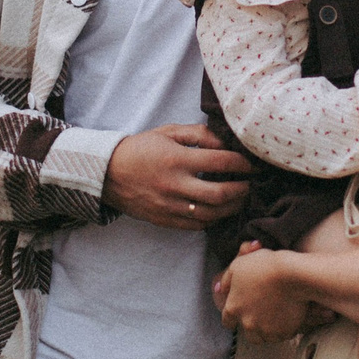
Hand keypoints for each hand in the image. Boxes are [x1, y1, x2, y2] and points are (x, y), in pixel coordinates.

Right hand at [105, 123, 250, 229]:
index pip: (220, 162)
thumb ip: (198, 134)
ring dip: (232, 208)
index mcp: (177, 160)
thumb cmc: (140, 149)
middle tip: (251, 184)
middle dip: (242, 190)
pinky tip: (220, 211)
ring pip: (211, 214)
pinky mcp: (165, 220)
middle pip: (220, 194)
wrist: (107, 174)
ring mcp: (170, 206)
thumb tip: (225, 143)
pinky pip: (196, 226)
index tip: (251, 164)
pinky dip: (213, 220)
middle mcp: (175, 185)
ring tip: (240, 199)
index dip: (242, 163)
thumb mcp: (168, 132)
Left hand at [214, 243, 311, 343]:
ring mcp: (266, 330)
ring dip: (270, 330)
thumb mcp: (238, 266)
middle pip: (248, 334)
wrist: (292, 274)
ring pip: (266, 337)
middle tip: (264, 315)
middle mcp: (247, 323)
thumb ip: (226, 280)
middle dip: (255, 327)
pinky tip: (290, 317)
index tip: (243, 313)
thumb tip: (219, 289)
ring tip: (278, 317)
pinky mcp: (284, 332)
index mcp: (233, 308)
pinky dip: (286, 329)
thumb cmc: (264, 266)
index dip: (235, 318)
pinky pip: (284, 335)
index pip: (227, 322)